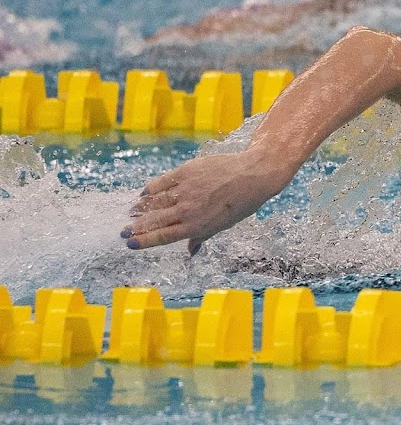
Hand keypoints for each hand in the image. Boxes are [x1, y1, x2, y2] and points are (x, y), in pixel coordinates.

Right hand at [122, 149, 291, 253]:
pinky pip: (162, 182)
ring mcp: (186, 190)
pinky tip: (144, 193)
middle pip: (155, 221)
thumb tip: (191, 252)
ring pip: (155, 202)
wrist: (252, 175)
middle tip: (124, 230)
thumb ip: (202, 237)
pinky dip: (151, 188)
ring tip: (132, 212)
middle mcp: (188, 210)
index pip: (163, 236)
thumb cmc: (241, 203)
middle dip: (137, 227)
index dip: (144, 240)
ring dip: (141, 208)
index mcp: (196, 226)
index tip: (130, 243)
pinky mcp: (186, 172)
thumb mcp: (223, 225)